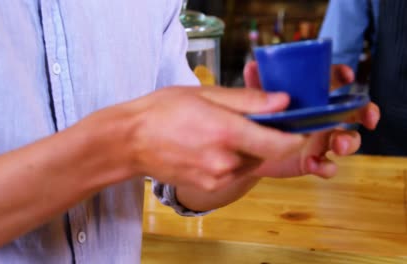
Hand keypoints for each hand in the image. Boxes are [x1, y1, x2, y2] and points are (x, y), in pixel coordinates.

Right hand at [130, 86, 304, 191]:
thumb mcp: (205, 94)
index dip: (295, 136)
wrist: (131, 141)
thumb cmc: (162, 111)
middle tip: (245, 119)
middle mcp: (226, 161)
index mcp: (227, 132)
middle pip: (267, 153)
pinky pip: (234, 173)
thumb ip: (248, 100)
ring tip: (221, 131)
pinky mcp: (209, 187)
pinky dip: (232, 159)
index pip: (281, 144)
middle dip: (266, 138)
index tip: (296, 126)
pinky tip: (210, 145)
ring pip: (251, 164)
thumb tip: (283, 102)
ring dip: (248, 149)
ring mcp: (217, 178)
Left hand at [243, 62, 379, 177]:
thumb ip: (256, 85)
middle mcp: (321, 118)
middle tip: (367, 118)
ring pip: (348, 140)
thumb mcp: (256, 100)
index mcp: (311, 98)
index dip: (342, 75)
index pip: (332, 81)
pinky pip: (329, 166)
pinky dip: (326, 167)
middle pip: (354, 111)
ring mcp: (319, 141)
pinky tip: (313, 164)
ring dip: (349, 142)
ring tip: (337, 146)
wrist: (247, 151)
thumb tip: (252, 66)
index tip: (346, 76)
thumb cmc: (257, 120)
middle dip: (366, 112)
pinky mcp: (312, 161)